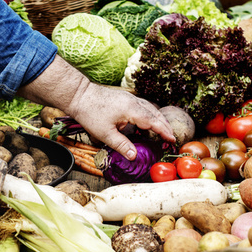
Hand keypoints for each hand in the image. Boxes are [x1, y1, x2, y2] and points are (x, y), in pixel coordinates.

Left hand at [17, 55, 174, 160]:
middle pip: (155, 114)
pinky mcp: (124, 98)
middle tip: (171, 138)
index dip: (164, 131)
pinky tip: (146, 121)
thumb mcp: (105, 134)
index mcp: (132, 110)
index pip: (154, 122)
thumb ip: (121, 145)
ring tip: (162, 130)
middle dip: (164, 126)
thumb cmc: (90, 113)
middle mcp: (134, 102)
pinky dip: (149, 114)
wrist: (79, 95)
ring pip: (150, 108)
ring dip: (158, 119)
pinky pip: (142, 106)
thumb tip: (134, 156)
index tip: (172, 140)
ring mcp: (129, 98)